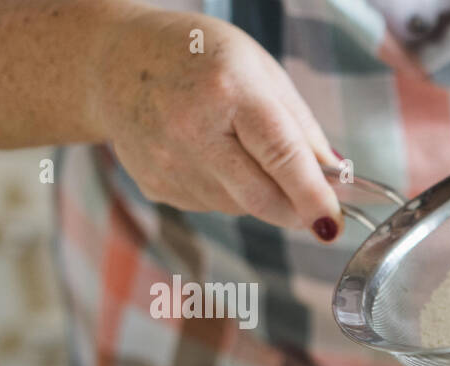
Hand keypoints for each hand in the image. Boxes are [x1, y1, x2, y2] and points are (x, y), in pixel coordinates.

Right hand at [92, 8, 342, 240]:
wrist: (112, 60)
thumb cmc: (196, 58)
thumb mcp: (260, 70)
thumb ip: (302, 127)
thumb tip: (337, 176)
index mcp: (228, 90)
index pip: (281, 155)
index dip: (312, 196)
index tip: (333, 224)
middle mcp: (192, 129)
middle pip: (262, 198)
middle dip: (296, 211)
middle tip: (314, 209)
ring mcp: (168, 162)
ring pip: (239, 206)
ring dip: (258, 194)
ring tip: (238, 149)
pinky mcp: (154, 185)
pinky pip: (211, 206)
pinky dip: (225, 192)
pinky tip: (207, 155)